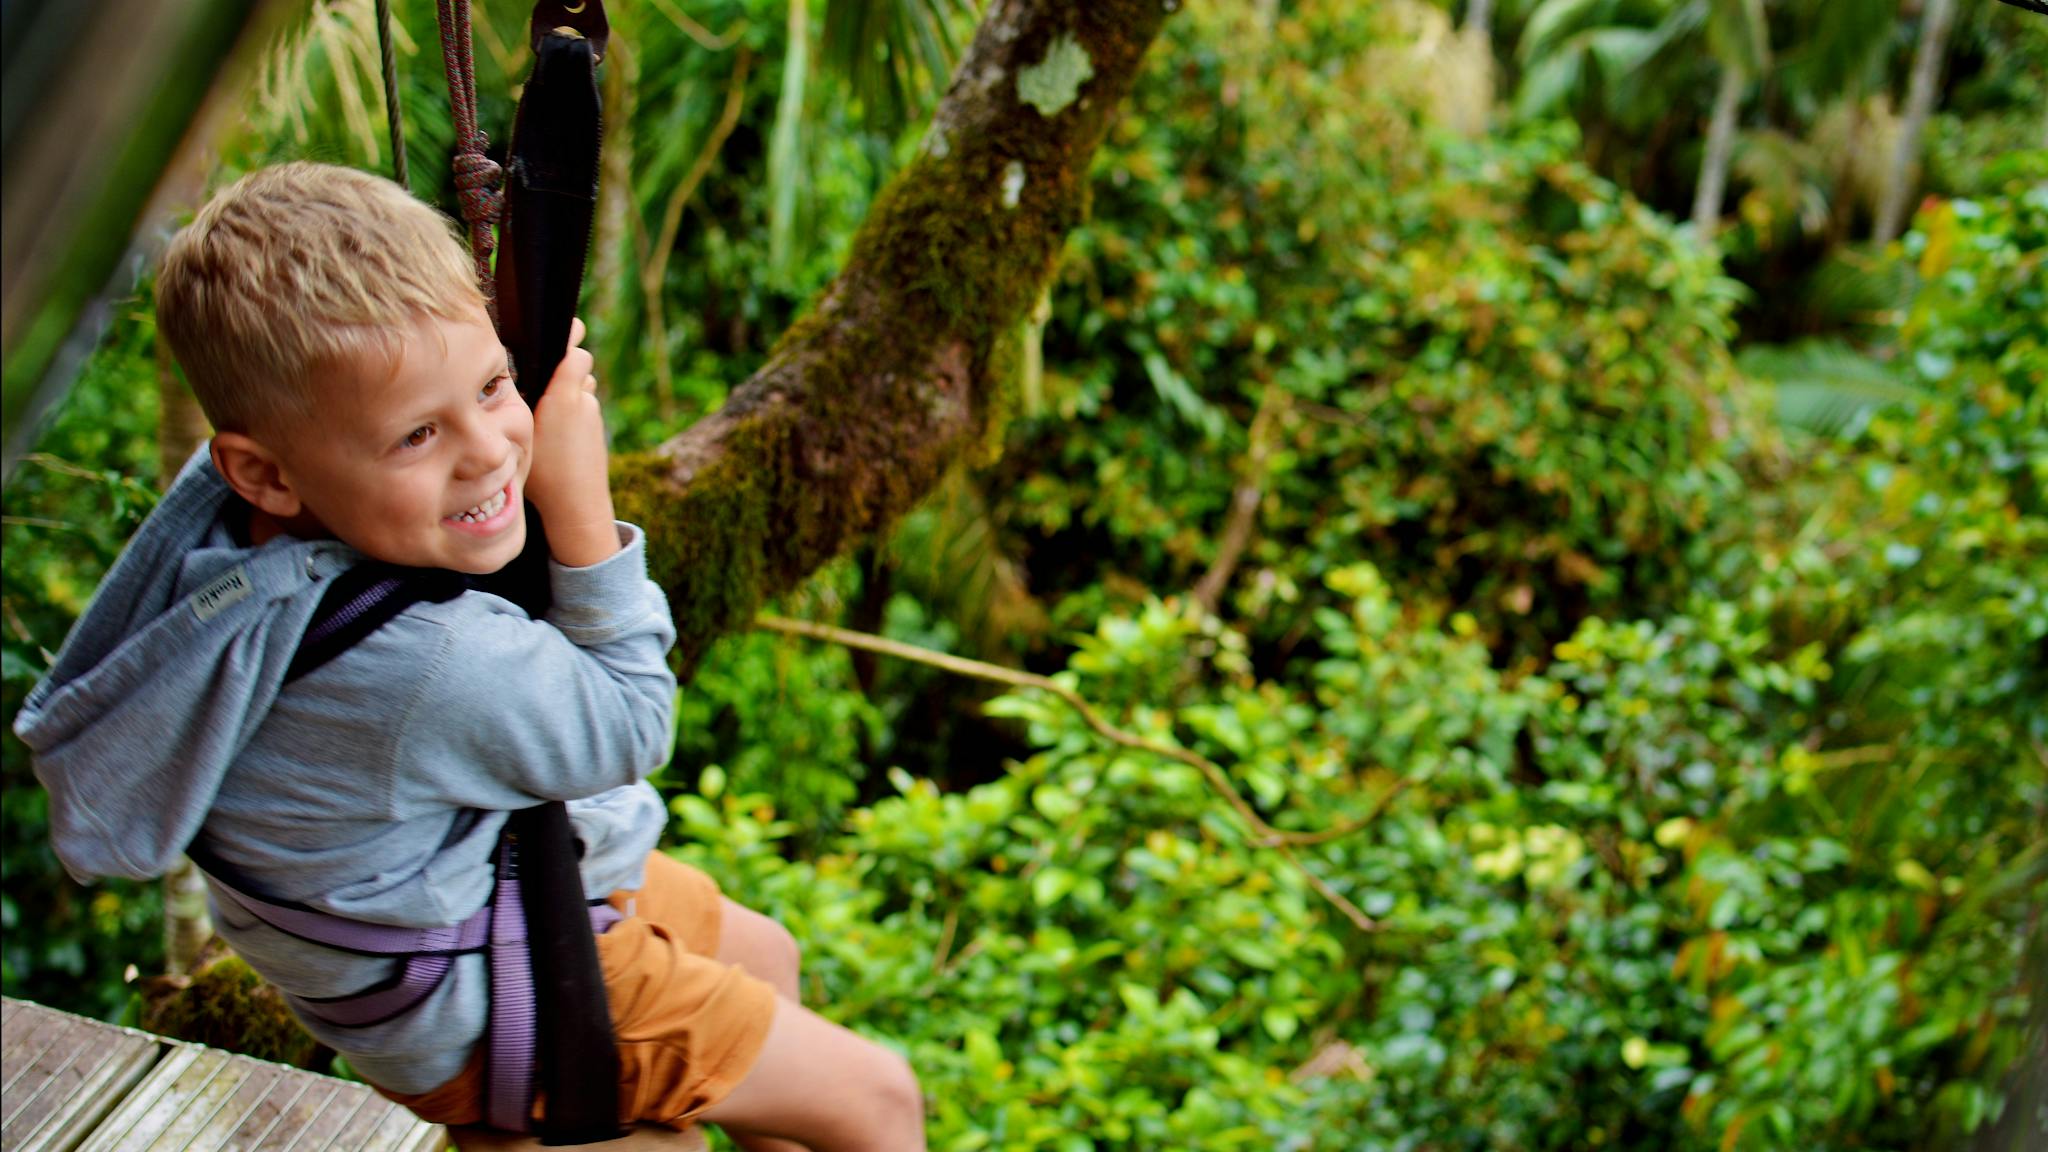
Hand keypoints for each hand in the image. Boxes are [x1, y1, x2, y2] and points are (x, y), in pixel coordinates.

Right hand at [524, 318, 618, 566]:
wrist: (576, 507)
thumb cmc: (546, 470)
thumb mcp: (527, 429)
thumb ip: (540, 393)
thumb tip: (546, 365)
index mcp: (564, 397)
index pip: (577, 354)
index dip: (570, 342)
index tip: (564, 331)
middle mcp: (584, 402)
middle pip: (577, 371)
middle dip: (563, 375)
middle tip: (539, 388)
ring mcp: (594, 418)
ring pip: (579, 393)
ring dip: (566, 397)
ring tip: (543, 416)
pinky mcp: (597, 433)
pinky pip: (582, 412)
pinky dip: (571, 415)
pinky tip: (555, 434)